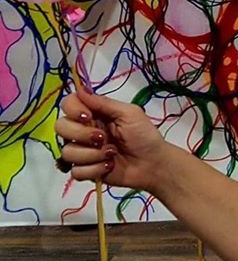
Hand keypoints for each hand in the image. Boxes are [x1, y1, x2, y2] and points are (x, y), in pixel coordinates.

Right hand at [55, 84, 169, 191]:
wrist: (152, 164)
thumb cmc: (144, 135)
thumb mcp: (129, 113)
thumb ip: (104, 103)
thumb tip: (81, 89)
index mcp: (95, 114)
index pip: (69, 105)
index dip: (73, 110)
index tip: (88, 117)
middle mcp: (84, 131)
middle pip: (61, 127)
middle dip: (81, 134)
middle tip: (102, 138)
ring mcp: (83, 151)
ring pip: (67, 152)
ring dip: (92, 154)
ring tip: (112, 154)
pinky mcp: (85, 171)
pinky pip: (75, 171)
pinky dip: (94, 169)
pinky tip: (109, 166)